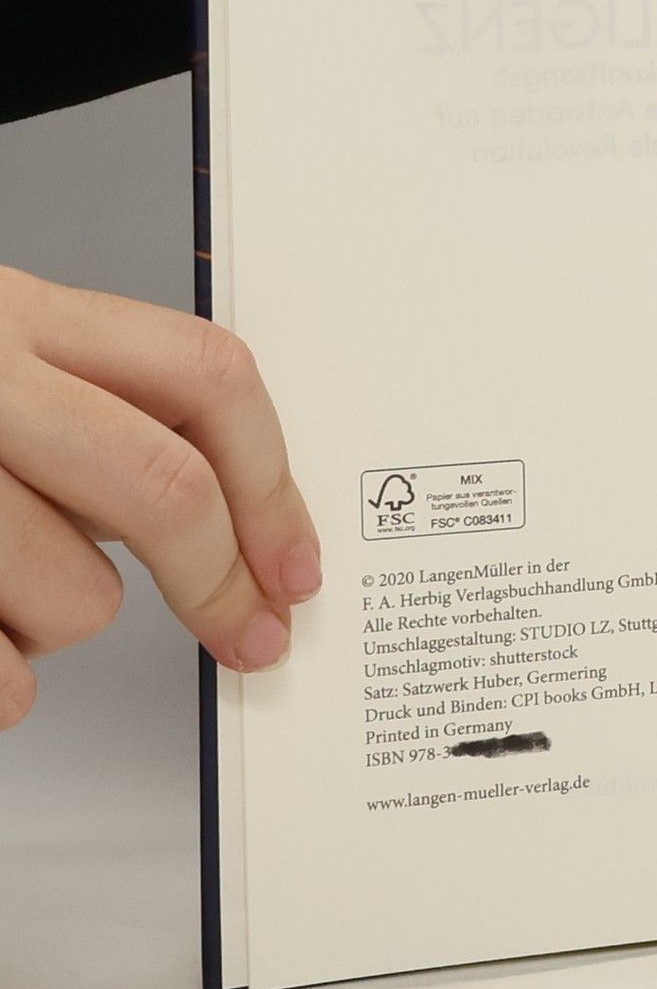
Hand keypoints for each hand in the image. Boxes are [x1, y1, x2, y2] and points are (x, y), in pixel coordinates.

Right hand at [0, 265, 319, 728]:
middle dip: (218, 580)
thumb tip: (227, 531)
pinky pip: (0, 674)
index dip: (275, 482)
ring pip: (78, 595)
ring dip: (56, 623)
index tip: (295, 565)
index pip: (206, 378)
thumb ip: (93, 413)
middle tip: (246, 635)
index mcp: (16, 314)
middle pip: (164, 487)